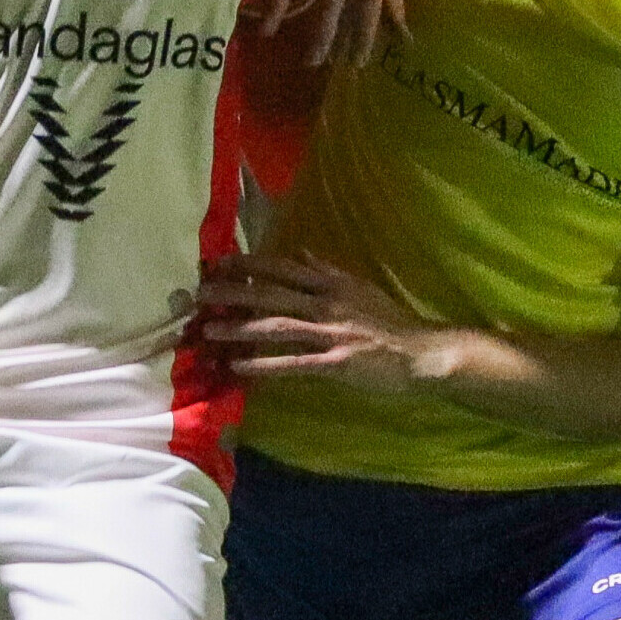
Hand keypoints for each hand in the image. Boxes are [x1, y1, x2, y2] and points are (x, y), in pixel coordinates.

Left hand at [202, 252, 457, 393]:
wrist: (422, 352)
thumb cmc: (390, 321)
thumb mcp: (359, 287)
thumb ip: (326, 271)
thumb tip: (300, 253)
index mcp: (331, 284)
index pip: (282, 268)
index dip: (248, 264)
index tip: (219, 262)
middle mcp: (326, 303)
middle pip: (271, 294)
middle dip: (232, 293)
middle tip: (198, 294)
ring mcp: (330, 333)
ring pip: (276, 327)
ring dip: (239, 328)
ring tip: (208, 331)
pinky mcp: (335, 363)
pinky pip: (292, 363)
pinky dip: (263, 365)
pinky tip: (237, 367)